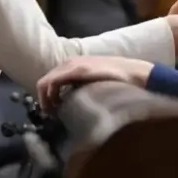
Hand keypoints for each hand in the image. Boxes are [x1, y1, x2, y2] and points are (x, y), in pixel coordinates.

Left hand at [36, 56, 152, 112]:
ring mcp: (71, 65)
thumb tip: (72, 104)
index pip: (51, 80)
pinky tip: (57, 107)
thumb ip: (82, 88)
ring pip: (45, 82)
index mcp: (74, 64)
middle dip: (45, 99)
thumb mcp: (95, 84)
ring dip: (45, 99)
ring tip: (53, 113)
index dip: (47, 96)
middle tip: (51, 115)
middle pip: (45, 82)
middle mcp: (69, 62)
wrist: (132, 73)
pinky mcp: (76, 70)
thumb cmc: (117, 81)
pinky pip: (52, 82)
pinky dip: (49, 96)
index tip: (52, 111)